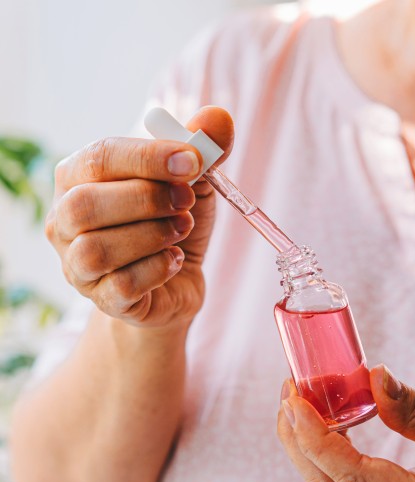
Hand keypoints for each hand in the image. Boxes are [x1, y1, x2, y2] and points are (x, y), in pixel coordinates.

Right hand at [46, 107, 233, 326]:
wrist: (176, 281)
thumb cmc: (173, 223)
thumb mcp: (192, 183)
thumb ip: (202, 150)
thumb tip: (219, 118)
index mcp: (79, 178)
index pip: (100, 157)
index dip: (149, 158)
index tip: (194, 161)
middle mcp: (65, 220)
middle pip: (86, 205)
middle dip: (148, 200)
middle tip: (187, 202)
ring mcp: (78, 264)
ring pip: (97, 249)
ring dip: (152, 236)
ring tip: (181, 229)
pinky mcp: (101, 298)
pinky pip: (121, 285)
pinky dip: (158, 269)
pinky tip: (175, 260)